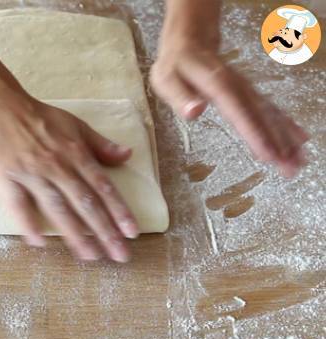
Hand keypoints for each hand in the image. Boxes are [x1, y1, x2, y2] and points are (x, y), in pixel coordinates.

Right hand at [0, 89, 139, 261]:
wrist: (0, 106)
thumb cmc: (40, 117)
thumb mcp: (76, 125)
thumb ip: (100, 145)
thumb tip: (127, 155)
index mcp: (76, 154)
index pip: (103, 187)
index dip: (119, 211)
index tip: (131, 233)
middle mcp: (57, 166)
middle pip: (85, 203)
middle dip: (104, 231)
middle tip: (119, 255)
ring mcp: (32, 173)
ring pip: (57, 208)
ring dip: (75, 234)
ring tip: (90, 256)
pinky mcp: (7, 179)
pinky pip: (19, 205)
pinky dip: (28, 224)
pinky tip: (40, 243)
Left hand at [151, 1, 308, 176]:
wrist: (190, 43)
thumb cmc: (175, 67)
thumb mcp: (167, 80)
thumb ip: (180, 97)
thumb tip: (195, 111)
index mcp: (217, 85)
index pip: (239, 111)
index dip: (254, 132)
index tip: (269, 154)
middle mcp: (238, 87)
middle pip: (260, 116)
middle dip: (278, 143)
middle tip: (292, 167)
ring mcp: (246, 91)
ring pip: (269, 115)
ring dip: (286, 138)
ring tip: (299, 162)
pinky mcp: (249, 95)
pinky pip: (270, 111)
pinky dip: (284, 126)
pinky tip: (298, 141)